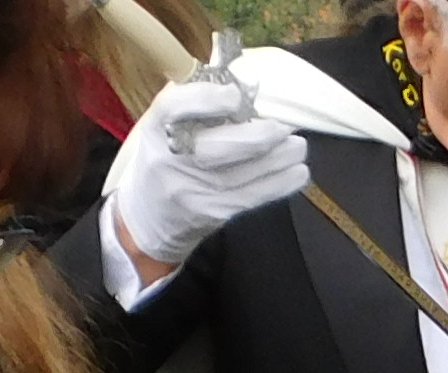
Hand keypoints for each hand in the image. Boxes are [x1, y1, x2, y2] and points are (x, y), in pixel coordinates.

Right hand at [106, 72, 311, 286]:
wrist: (149, 217)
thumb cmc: (164, 158)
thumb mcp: (163, 125)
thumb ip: (193, 102)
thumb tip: (241, 79)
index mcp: (156, 128)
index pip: (174, 109)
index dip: (206, 99)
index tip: (236, 94)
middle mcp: (172, 160)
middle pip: (216, 148)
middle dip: (257, 136)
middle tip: (284, 126)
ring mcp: (194, 190)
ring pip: (243, 173)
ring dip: (278, 158)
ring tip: (298, 145)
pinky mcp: (214, 213)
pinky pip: (253, 197)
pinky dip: (280, 183)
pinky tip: (298, 171)